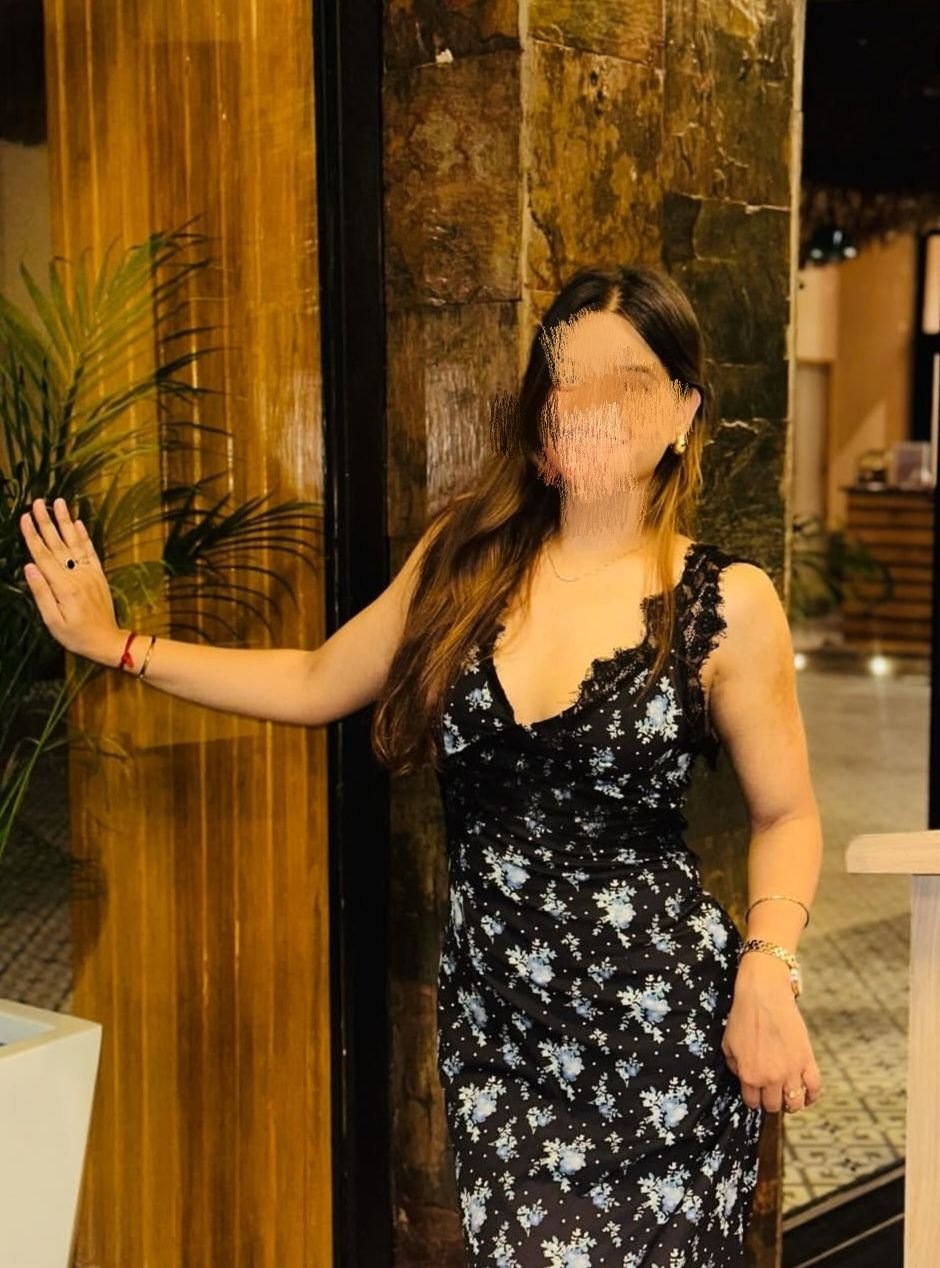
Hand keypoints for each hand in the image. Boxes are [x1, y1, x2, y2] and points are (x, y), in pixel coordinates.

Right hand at [19, 496, 124, 665]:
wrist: (107, 641)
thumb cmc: (76, 635)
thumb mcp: (52, 621)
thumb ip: (41, 593)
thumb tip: (29, 567)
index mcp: (64, 587)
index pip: (43, 556)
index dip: (33, 536)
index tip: (25, 517)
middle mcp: (78, 576)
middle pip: (57, 544)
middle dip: (46, 522)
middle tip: (37, 502)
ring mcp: (90, 574)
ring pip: (75, 543)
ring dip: (66, 522)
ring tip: (60, 502)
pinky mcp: (98, 576)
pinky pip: (90, 552)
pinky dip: (84, 537)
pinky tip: (78, 523)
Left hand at [721, 954, 822, 1114]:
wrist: (763, 995)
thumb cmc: (744, 1016)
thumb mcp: (728, 1044)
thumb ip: (734, 1066)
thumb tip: (742, 1077)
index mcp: (749, 1075)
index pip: (753, 1102)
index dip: (754, 1099)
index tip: (757, 1094)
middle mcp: (770, 1078)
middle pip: (774, 1106)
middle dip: (771, 1102)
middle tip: (772, 1093)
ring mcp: (791, 1071)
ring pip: (795, 1103)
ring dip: (791, 1103)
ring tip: (789, 1096)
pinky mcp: (807, 1060)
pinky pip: (814, 1088)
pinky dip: (812, 1096)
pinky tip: (807, 1095)